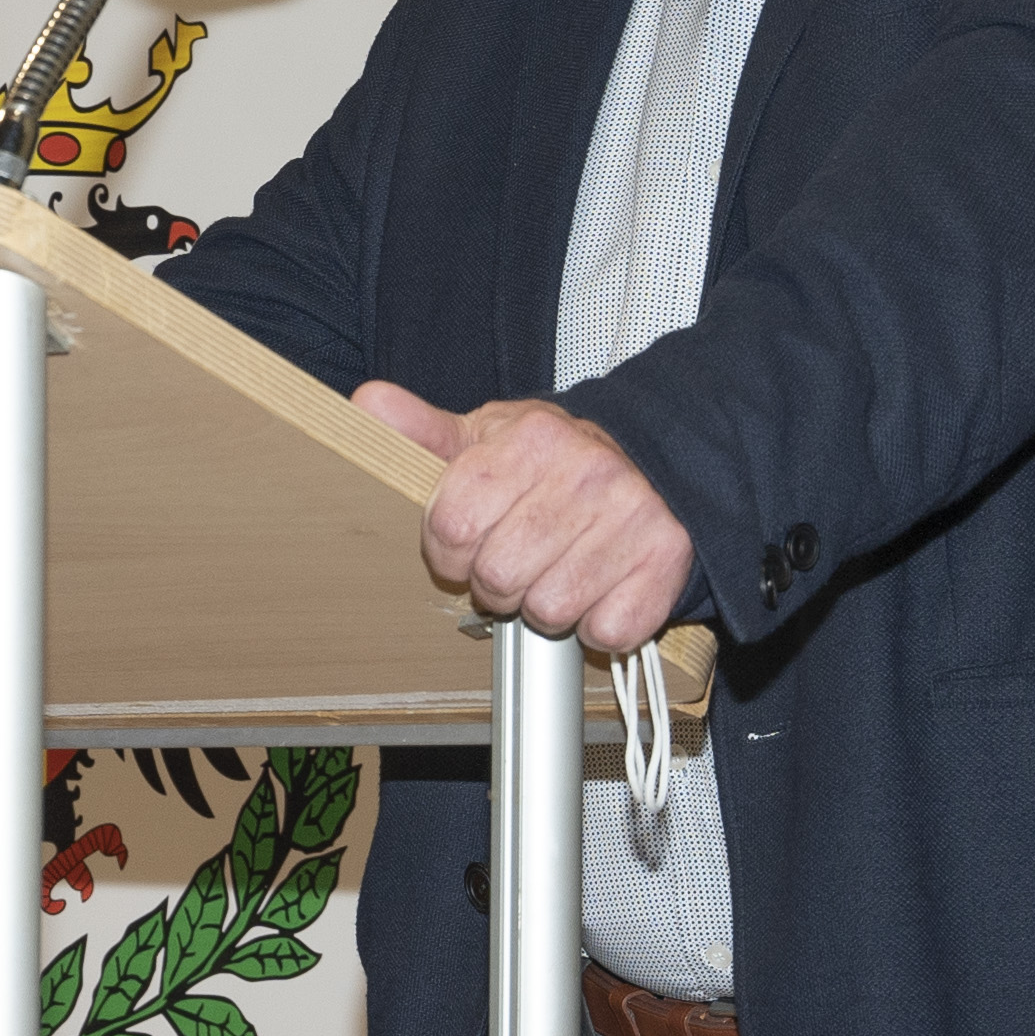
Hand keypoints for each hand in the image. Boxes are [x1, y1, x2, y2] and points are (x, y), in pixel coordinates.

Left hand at [352, 382, 694, 659]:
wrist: (652, 469)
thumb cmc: (553, 464)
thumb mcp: (486, 437)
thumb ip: (424, 431)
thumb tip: (368, 404)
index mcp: (532, 437)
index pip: (451, 526)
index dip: (446, 551)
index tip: (463, 544)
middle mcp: (588, 472)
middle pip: (497, 576)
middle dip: (494, 582)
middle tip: (512, 561)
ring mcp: (633, 517)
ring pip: (548, 610)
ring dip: (542, 605)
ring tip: (553, 570)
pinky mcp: (666, 563)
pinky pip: (604, 631)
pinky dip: (593, 625)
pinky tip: (595, 589)